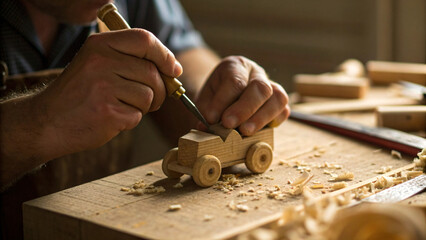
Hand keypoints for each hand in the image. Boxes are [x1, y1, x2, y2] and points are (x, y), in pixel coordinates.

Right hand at [37, 29, 181, 157]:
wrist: (47, 121)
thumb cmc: (79, 94)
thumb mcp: (97, 64)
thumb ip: (130, 61)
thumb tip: (173, 69)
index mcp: (99, 45)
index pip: (144, 39)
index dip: (165, 55)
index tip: (173, 70)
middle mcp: (101, 62)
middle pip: (152, 73)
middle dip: (159, 90)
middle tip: (148, 99)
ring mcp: (104, 87)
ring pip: (149, 96)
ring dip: (143, 107)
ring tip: (121, 106)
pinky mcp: (108, 112)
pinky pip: (138, 115)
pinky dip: (130, 120)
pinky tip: (111, 117)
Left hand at [196, 56, 289, 135]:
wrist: (224, 97)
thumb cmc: (215, 98)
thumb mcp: (205, 101)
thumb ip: (206, 111)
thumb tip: (206, 125)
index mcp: (235, 66)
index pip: (234, 81)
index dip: (223, 101)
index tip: (212, 119)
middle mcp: (256, 73)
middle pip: (260, 87)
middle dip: (244, 109)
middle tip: (229, 125)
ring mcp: (271, 85)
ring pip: (277, 97)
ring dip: (261, 117)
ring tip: (245, 132)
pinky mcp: (279, 101)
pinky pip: (284, 110)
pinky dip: (274, 120)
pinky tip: (260, 130)